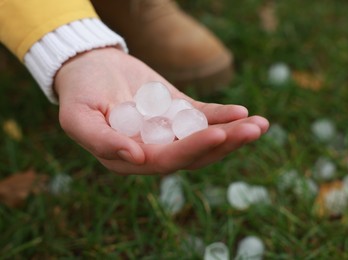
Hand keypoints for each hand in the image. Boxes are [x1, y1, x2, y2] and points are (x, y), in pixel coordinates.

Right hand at [54, 47, 268, 174]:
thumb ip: (101, 140)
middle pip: (194, 153)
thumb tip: (137, 158)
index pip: (167, 160)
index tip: (219, 135)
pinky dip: (222, 115)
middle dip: (224, 142)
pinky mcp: (177, 113)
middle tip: (254, 129)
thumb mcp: (78, 116)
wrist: (91, 67)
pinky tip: (243, 113)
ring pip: (204, 138)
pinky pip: (202, 117)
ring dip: (233, 133)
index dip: (194, 149)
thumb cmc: (79, 92)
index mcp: (131, 159)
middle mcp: (154, 150)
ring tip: (260, 125)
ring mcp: (168, 132)